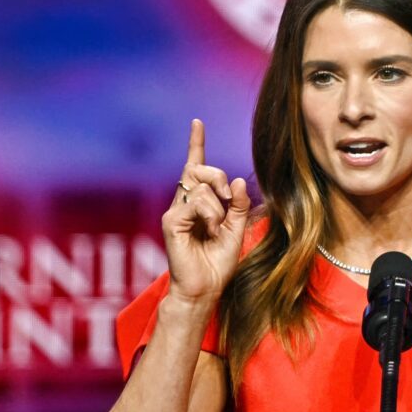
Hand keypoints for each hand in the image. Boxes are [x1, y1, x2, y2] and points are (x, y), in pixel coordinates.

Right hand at [161, 119, 250, 305]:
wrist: (205, 289)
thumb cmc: (218, 263)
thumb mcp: (237, 230)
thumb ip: (239, 206)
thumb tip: (238, 180)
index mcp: (199, 203)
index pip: (195, 166)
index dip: (196, 144)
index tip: (197, 123)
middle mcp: (184, 203)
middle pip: (199, 168)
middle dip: (218, 176)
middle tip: (229, 201)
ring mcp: (175, 211)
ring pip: (200, 185)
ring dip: (218, 206)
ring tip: (216, 228)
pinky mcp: (171, 221)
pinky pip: (196, 202)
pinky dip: (210, 214)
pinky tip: (210, 230)